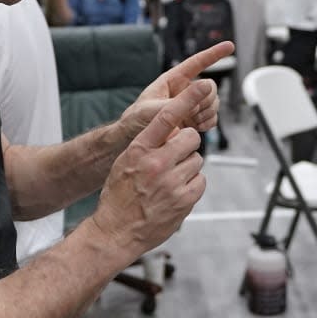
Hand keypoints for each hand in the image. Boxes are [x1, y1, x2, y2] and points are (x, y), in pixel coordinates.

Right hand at [94, 81, 210, 254]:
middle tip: (176, 157)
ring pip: (197, 161)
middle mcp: (156, 164)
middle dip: (187, 145)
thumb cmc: (118, 197)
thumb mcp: (124, 163)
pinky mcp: (184, 200)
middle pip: (191, 138)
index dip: (186, 99)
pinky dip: (192, 185)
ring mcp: (172, 183)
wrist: (115, 232)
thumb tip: (170, 132)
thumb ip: (147, 145)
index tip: (201, 85)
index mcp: (139, 150)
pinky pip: (200, 181)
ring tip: (171, 181)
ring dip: (188, 168)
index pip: (166, 118)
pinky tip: (177, 192)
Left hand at [119, 41, 233, 139]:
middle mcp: (185, 90)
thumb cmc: (136, 120)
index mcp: (173, 80)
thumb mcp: (151, 110)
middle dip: (206, 100)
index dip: (214, 53)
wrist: (135, 141)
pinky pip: (213, 117)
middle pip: (211, 87)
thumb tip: (204, 86)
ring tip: (192, 122)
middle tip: (192, 113)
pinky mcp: (195, 120)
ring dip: (208, 113)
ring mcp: (191, 105)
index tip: (229, 46)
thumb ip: (177, 101)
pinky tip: (198, 128)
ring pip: (214, 103)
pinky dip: (209, 123)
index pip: (197, 62)